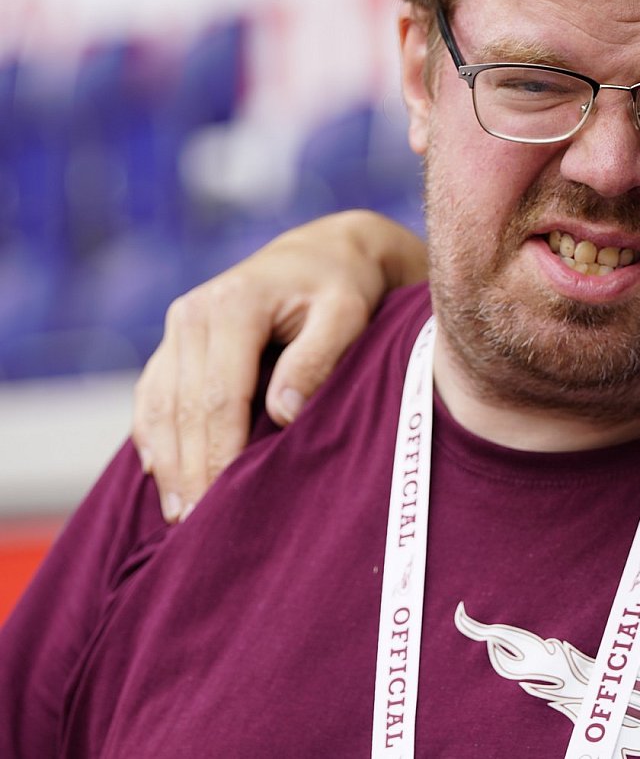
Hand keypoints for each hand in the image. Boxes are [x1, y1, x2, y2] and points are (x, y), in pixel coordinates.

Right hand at [132, 210, 426, 521]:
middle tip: (194, 527)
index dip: (217, 453)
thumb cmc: (345, 288)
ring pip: (158, 405)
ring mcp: (179, 326)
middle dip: (187, 469)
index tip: (220, 502)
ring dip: (165, 462)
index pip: (218, 396)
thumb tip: (283, 414)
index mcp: (234, 305)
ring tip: (177, 516)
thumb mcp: (347, 314)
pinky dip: (153, 437)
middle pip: (183, 408)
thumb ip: (318, 359)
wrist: (326, 253)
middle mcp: (193, 313)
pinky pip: (152, 395)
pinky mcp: (176, 341)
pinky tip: (160, 476)